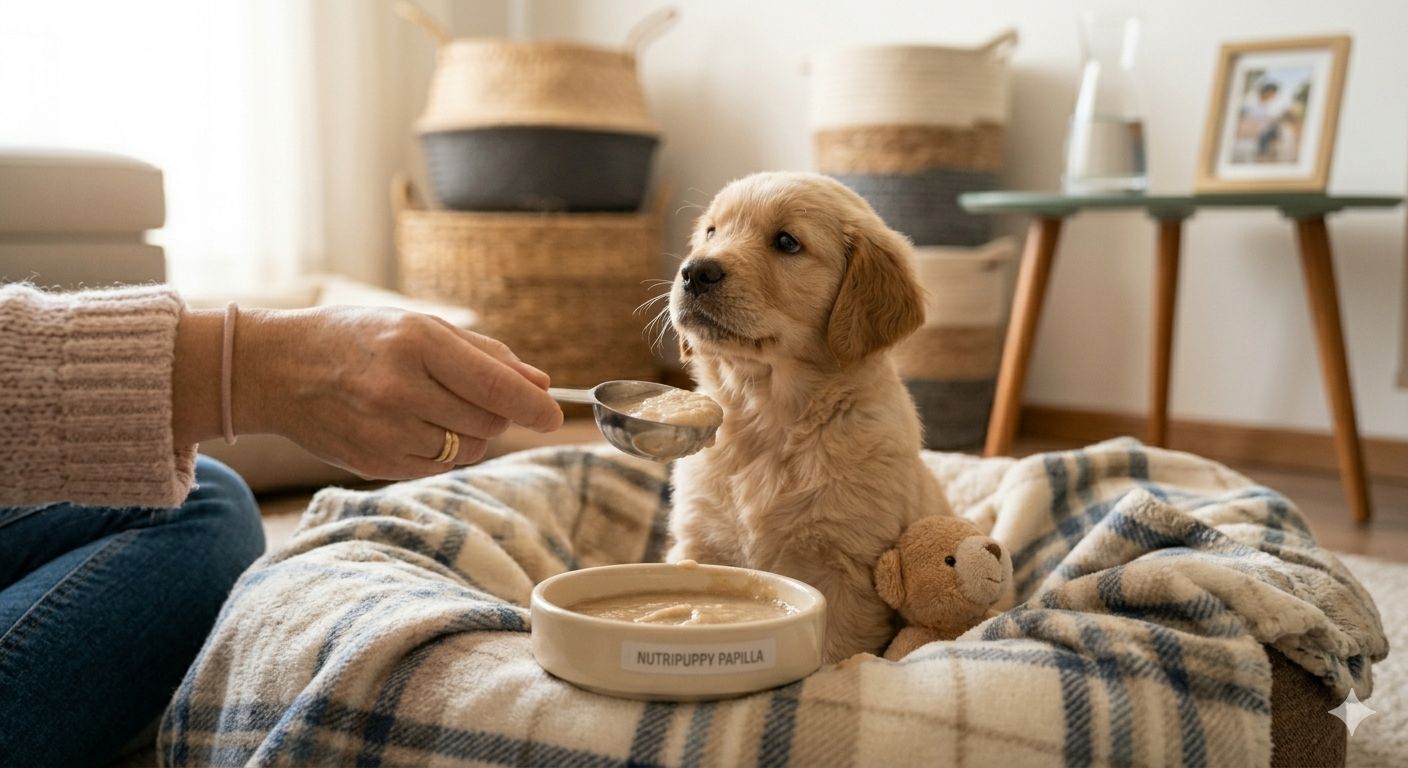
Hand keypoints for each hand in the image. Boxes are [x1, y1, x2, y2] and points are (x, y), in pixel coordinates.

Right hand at [174, 306, 562, 479]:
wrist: (275, 369)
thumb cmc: (357, 338)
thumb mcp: (419, 327)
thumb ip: (485, 355)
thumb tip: (540, 383)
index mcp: (415, 342)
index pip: (495, 385)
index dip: (532, 405)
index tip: (553, 416)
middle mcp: (401, 389)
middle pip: (488, 421)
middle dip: (495, 412)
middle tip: (465, 393)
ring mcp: (386, 431)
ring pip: (468, 449)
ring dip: (468, 432)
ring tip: (429, 405)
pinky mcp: (374, 464)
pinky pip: (438, 467)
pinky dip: (440, 451)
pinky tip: (409, 426)